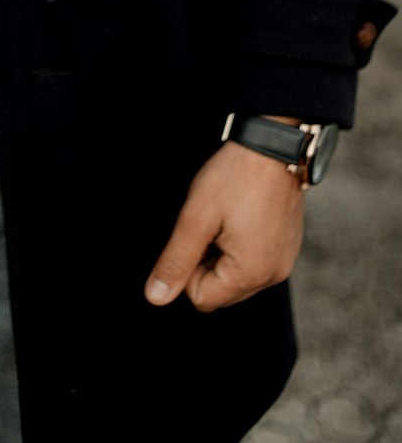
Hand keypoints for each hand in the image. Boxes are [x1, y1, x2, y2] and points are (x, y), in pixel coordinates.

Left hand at [144, 137, 304, 312]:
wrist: (273, 145)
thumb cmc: (234, 177)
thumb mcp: (195, 218)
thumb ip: (175, 261)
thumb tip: (155, 298)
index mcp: (251, 274)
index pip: (201, 298)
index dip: (188, 267)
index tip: (196, 232)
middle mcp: (273, 276)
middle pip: (221, 291)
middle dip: (207, 262)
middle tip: (211, 223)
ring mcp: (284, 262)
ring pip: (237, 277)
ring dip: (223, 254)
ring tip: (227, 217)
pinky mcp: (287, 247)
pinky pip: (255, 262)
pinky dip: (241, 246)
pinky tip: (241, 216)